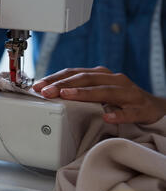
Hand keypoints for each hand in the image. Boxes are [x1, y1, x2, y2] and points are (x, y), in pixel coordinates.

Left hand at [33, 66, 165, 124]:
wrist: (153, 107)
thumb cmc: (120, 99)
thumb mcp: (97, 91)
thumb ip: (77, 90)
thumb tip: (50, 93)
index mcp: (101, 75)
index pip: (74, 73)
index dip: (55, 78)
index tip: (38, 85)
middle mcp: (114, 80)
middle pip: (85, 79)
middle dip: (63, 84)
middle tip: (45, 91)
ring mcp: (128, 93)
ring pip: (105, 91)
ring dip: (84, 93)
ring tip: (67, 95)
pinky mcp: (140, 108)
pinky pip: (129, 112)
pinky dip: (119, 114)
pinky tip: (108, 117)